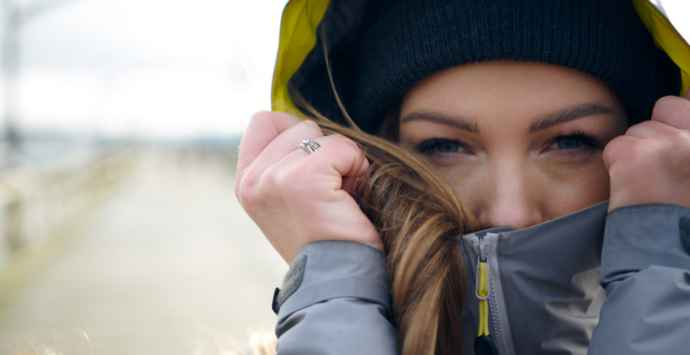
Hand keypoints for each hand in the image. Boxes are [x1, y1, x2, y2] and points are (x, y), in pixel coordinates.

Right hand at [234, 111, 381, 263]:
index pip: (264, 121)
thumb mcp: (290, 198)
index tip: (314, 168)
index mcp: (245, 183)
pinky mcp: (303, 180)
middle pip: (299, 125)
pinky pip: (342, 148)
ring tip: (341, 197)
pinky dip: (357, 167)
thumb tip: (306, 126)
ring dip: (342, 161)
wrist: (338, 279)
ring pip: (321, 136)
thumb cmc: (324, 238)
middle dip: (323, 151)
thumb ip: (285, 161)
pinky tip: (352, 197)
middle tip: (331, 191)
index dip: (297, 134)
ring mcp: (274, 179)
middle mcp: (252, 180)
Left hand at [604, 92, 689, 210]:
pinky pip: (616, 145)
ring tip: (652, 184)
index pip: (688, 102)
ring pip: (638, 128)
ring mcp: (670, 144)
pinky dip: (617, 165)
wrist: (670, 258)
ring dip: (638, 152)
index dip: (679, 118)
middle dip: (658, 131)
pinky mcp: (636, 154)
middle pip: (666, 106)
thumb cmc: (688, 218)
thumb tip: (689, 93)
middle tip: (662, 170)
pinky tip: (633, 188)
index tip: (668, 149)